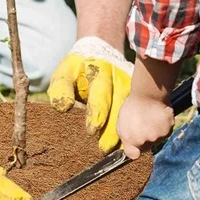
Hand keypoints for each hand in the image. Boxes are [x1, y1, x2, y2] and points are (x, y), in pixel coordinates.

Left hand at [48, 36, 132, 151]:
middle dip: (113, 127)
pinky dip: (135, 127)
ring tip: (120, 150)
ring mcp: (131, 85)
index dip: (97, 112)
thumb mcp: (67, 69)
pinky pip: (138, 111)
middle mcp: (119, 78)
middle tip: (106, 147)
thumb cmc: (80, 65)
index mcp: (101, 71)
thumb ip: (61, 87)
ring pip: (132, 109)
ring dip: (126, 130)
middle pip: (119, 104)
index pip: (100, 92)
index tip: (92, 130)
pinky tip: (133, 144)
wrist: (103, 48)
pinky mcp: (137, 92)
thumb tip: (62, 107)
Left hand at [117, 94, 174, 159]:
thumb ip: (125, 136)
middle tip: (144, 125)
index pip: (133, 155)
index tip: (136, 142)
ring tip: (151, 119)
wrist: (148, 94)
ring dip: (155, 133)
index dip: (135, 149)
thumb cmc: (133, 106)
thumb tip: (129, 146)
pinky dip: (163, 127)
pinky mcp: (167, 131)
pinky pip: (165, 133)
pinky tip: (159, 118)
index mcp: (130, 139)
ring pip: (157, 140)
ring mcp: (157, 137)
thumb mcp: (121, 122)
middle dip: (145, 139)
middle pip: (146, 147)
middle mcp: (144, 141)